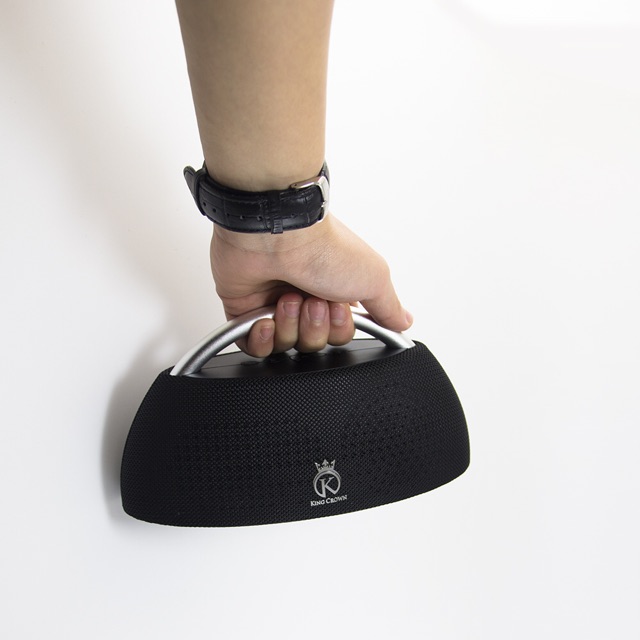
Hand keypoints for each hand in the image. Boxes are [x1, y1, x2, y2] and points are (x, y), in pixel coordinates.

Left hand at [210, 213, 412, 356]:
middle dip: (314, 327)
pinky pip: (252, 346)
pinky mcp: (245, 310)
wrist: (275, 235)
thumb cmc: (323, 249)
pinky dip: (260, 339)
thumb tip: (403, 321)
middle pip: (314, 343)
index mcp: (334, 292)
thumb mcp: (373, 277)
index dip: (338, 330)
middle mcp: (305, 297)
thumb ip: (388, 306)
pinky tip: (265, 320)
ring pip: (285, 345)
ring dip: (289, 325)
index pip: (339, 335)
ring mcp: (273, 303)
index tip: (337, 308)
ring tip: (286, 297)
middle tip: (312, 300)